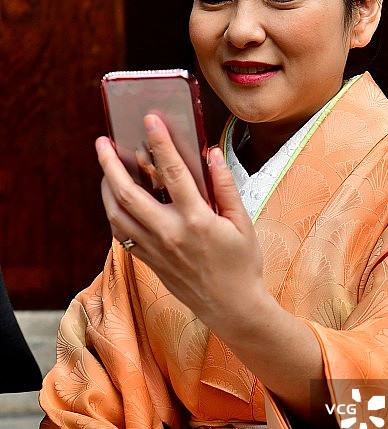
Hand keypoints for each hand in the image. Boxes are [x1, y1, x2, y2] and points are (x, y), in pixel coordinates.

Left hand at [96, 114, 267, 340]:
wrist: (232, 308)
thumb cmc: (242, 264)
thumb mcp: (243, 223)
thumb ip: (225, 187)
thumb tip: (211, 154)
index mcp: (197, 220)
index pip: (173, 172)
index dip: (160, 143)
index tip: (149, 120)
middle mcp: (170, 234)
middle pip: (128, 194)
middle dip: (111, 164)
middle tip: (102, 142)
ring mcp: (155, 250)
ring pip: (117, 214)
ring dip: (106, 187)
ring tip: (105, 167)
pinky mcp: (149, 261)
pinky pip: (121, 233)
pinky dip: (114, 212)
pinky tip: (116, 199)